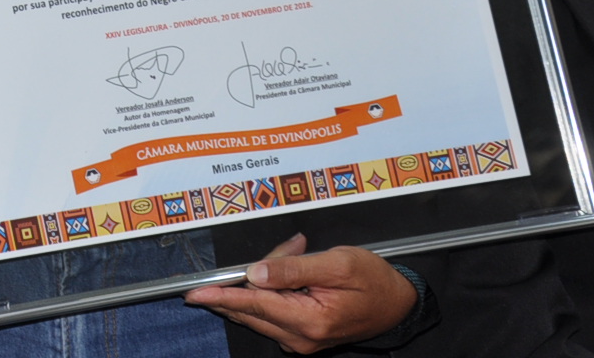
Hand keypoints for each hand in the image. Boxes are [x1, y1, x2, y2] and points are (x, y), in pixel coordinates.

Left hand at [186, 234, 418, 352]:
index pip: (254, 304)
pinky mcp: (302, 336)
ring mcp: (301, 340)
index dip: (221, 295)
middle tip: (272, 252)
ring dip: (261, 282)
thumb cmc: (374, 281)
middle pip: (252, 307)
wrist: (400, 303)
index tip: (194, 292)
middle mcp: (301, 337)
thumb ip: (293, 268)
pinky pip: (272, 313)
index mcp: (309, 320)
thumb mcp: (337, 264)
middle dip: (247, 277)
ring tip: (292, 256)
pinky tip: (289, 272)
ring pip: (260, 310)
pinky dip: (272, 290)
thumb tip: (255, 272)